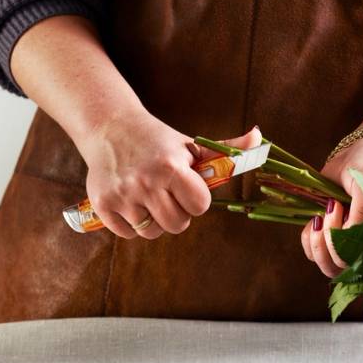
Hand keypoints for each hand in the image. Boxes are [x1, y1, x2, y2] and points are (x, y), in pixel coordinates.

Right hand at [77, 109, 260, 238]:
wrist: (110, 128)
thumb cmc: (160, 142)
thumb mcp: (193, 146)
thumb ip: (228, 149)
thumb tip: (260, 137)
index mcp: (171, 167)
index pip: (199, 206)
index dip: (196, 199)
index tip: (187, 187)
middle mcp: (145, 182)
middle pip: (178, 225)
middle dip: (178, 213)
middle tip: (169, 194)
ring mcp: (122, 195)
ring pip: (153, 232)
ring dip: (155, 220)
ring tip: (150, 197)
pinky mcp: (102, 205)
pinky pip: (128, 233)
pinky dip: (132, 224)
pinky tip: (132, 201)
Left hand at [301, 138, 362, 276]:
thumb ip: (362, 213)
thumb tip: (348, 235)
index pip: (356, 261)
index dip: (342, 241)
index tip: (341, 206)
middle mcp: (361, 245)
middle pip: (338, 268)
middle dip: (328, 241)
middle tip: (333, 207)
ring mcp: (343, 242)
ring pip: (324, 263)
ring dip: (317, 241)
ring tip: (323, 213)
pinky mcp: (327, 234)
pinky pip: (311, 251)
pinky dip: (308, 237)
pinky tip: (316, 217)